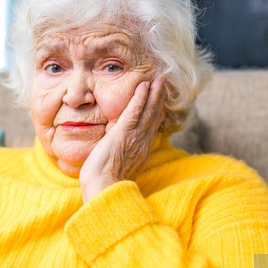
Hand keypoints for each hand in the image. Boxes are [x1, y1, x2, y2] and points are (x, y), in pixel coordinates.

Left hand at [79, 75, 166, 202]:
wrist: (103, 188)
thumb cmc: (103, 183)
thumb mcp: (116, 166)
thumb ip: (120, 155)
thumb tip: (115, 149)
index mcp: (141, 152)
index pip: (152, 127)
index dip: (157, 112)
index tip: (161, 100)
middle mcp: (142, 143)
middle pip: (154, 116)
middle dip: (159, 98)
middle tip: (164, 83)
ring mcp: (134, 138)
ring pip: (148, 111)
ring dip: (154, 93)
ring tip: (160, 78)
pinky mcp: (123, 133)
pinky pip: (135, 112)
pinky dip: (141, 98)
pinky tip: (144, 86)